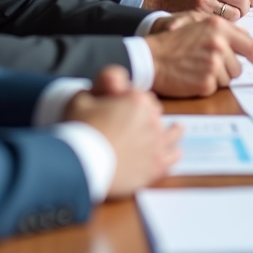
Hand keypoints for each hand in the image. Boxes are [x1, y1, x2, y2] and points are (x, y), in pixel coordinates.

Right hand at [61, 69, 181, 197]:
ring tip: (172, 132)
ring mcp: (157, 144)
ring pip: (173, 133)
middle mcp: (152, 120)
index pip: (143, 97)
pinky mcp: (156, 166)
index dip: (133, 102)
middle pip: (156, 113)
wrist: (80, 164)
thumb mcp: (81, 98)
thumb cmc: (79, 130)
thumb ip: (95, 88)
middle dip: (148, 117)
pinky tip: (171, 153)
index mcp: (137, 100)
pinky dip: (172, 153)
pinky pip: (173, 156)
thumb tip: (104, 86)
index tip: (125, 110)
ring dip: (170, 132)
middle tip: (135, 125)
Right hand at [145, 12, 252, 96]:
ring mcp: (213, 64)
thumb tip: (247, 46)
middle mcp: (219, 44)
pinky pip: (215, 88)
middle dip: (226, 67)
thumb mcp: (198, 25)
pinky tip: (190, 76)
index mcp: (219, 27)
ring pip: (228, 78)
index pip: (252, 47)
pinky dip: (204, 85)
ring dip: (215, 76)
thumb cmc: (174, 41)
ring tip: (195, 67)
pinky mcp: (205, 82)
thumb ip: (224, 32)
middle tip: (204, 61)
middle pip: (238, 66)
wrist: (149, 57)